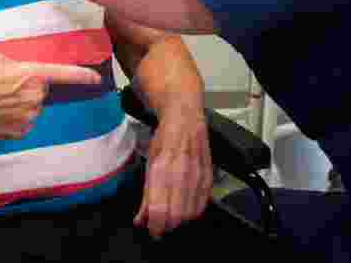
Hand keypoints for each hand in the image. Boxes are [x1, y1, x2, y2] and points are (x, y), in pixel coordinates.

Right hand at [0, 52, 101, 138]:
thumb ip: (17, 64)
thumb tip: (25, 72)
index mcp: (30, 75)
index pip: (63, 74)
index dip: (82, 75)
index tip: (97, 77)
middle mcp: (34, 98)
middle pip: (41, 90)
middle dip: (29, 86)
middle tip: (5, 86)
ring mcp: (28, 117)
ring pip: (33, 106)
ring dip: (21, 102)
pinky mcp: (20, 132)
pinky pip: (24, 120)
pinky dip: (14, 116)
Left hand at [134, 102, 212, 238]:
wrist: (185, 119)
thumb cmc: (164, 139)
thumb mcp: (149, 164)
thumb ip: (146, 196)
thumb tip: (141, 220)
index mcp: (163, 169)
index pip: (159, 210)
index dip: (154, 227)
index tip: (151, 230)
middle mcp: (182, 174)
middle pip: (176, 217)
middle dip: (166, 226)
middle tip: (159, 225)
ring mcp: (198, 176)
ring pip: (190, 214)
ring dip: (179, 221)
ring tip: (171, 215)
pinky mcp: (209, 178)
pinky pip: (202, 206)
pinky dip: (192, 212)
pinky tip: (184, 207)